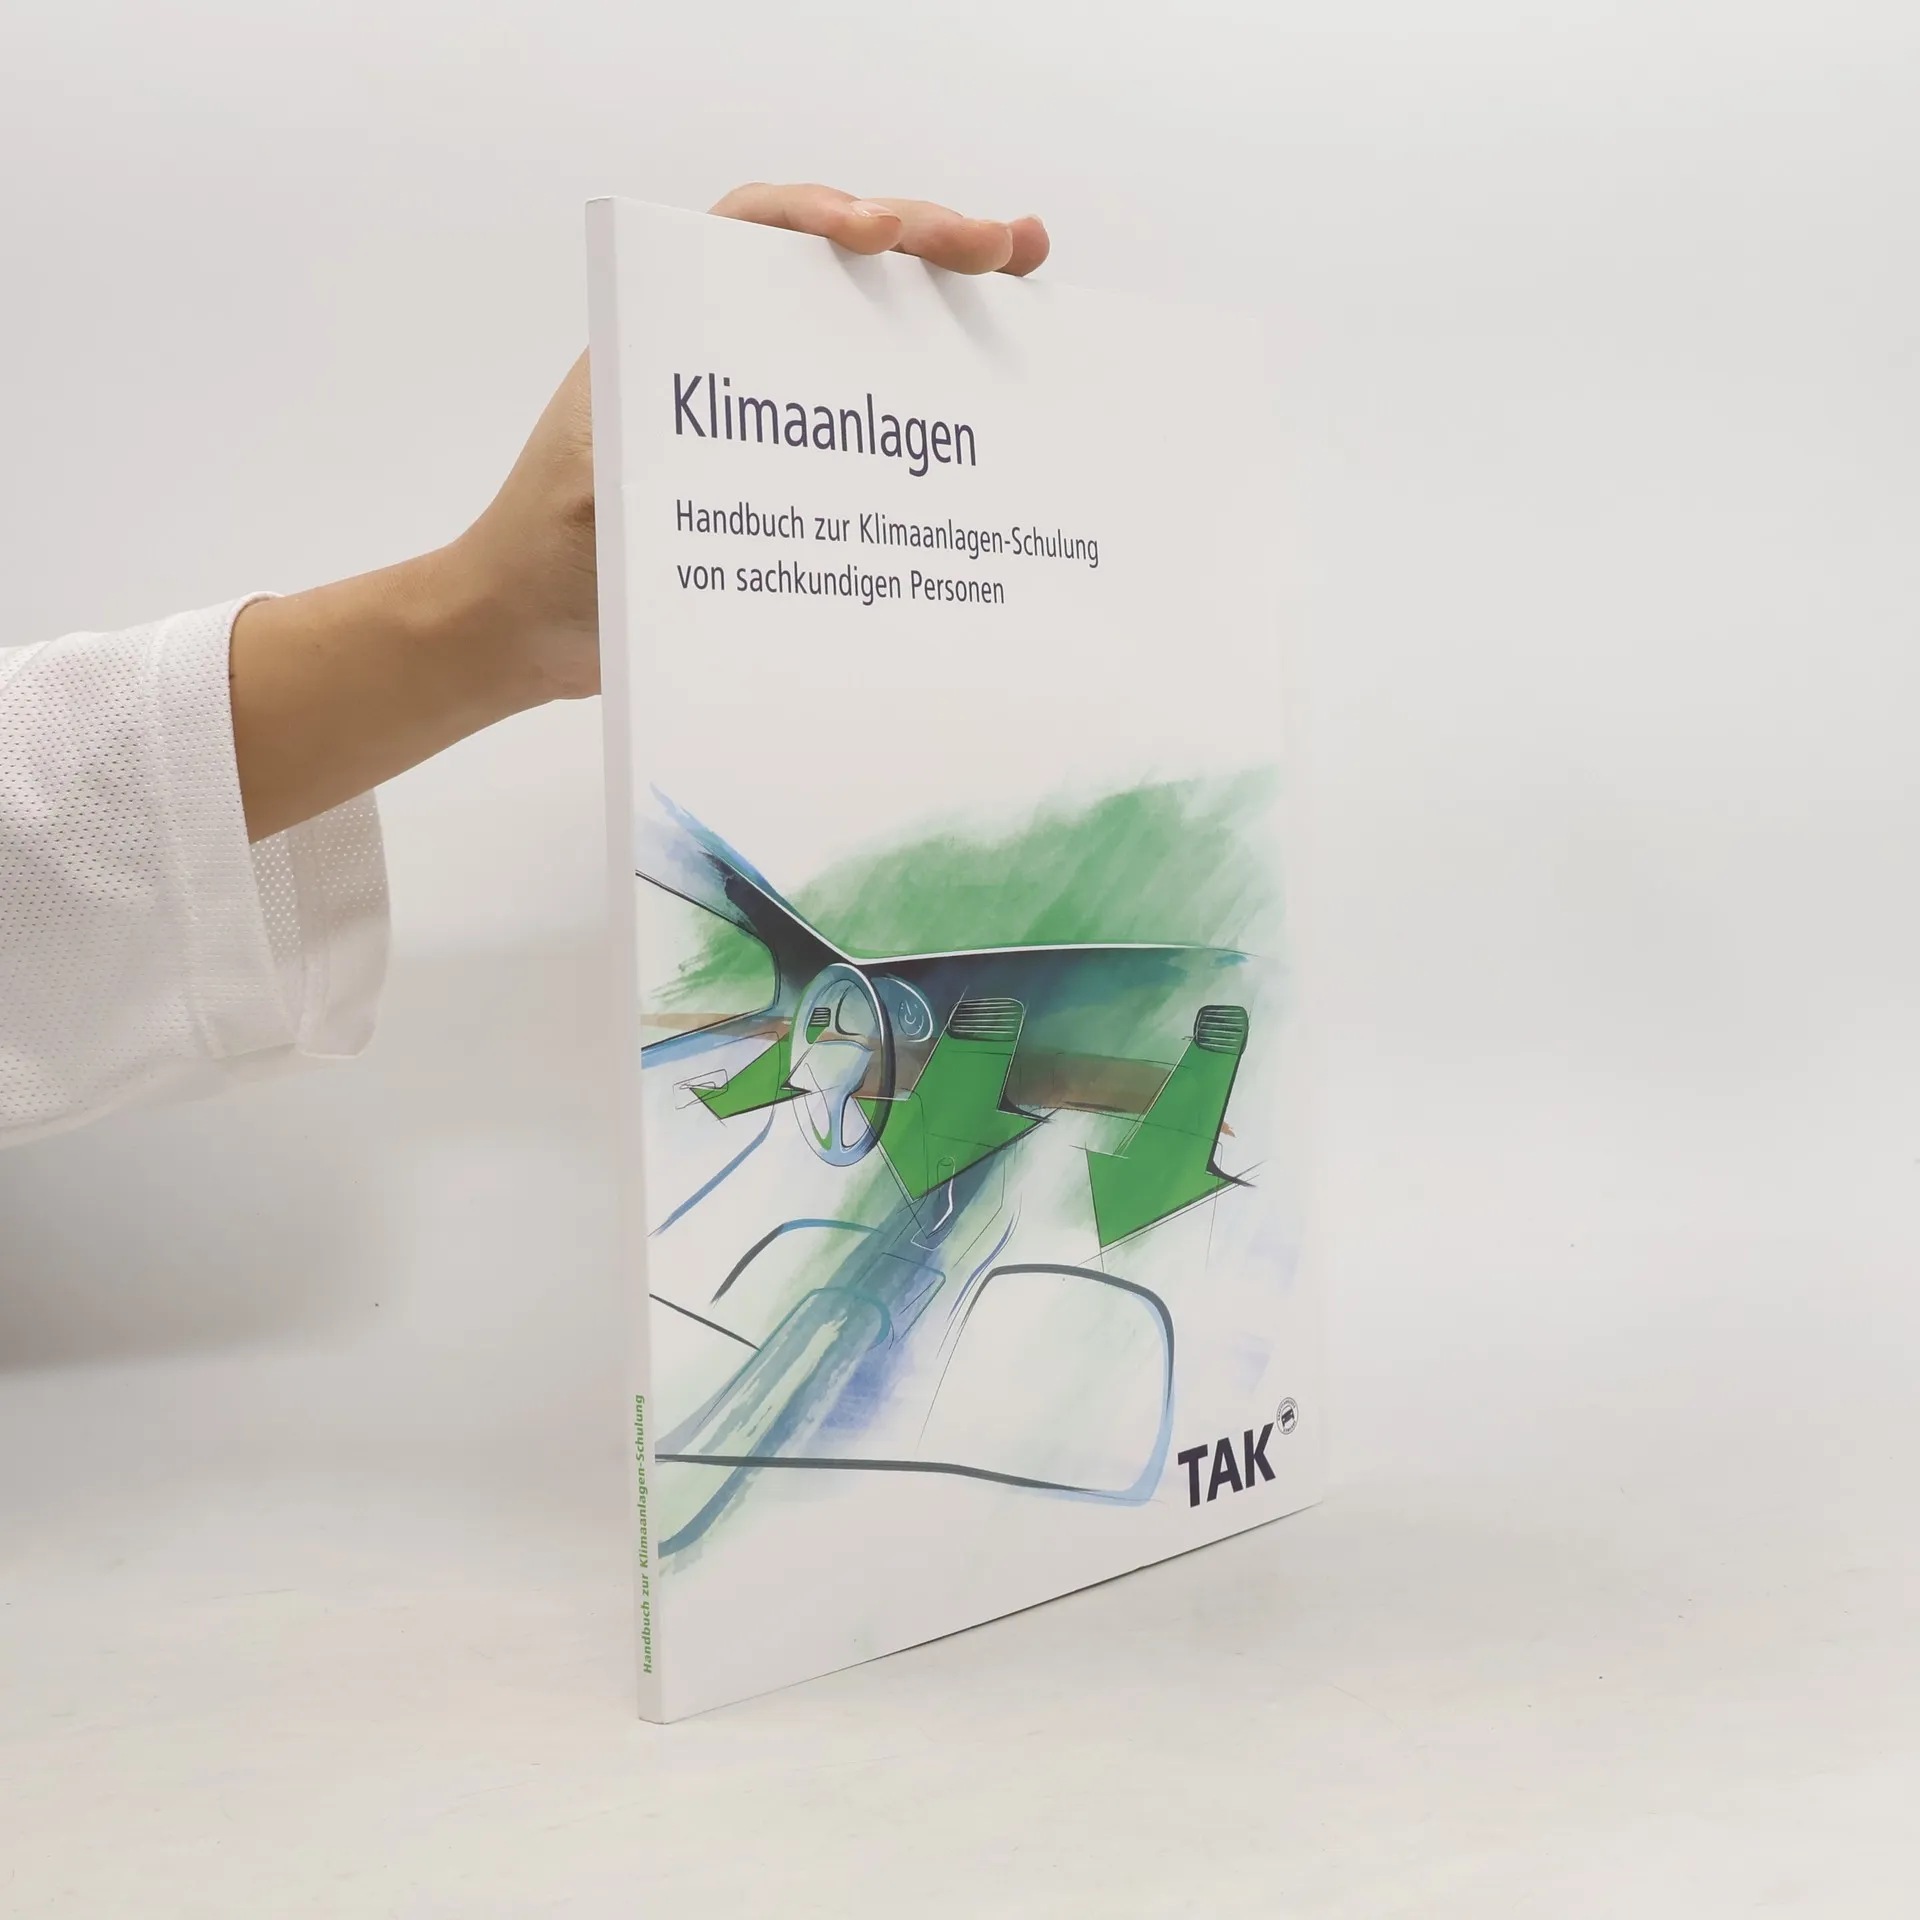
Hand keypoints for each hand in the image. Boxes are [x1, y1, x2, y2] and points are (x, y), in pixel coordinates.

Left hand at [453, 186, 1049, 705]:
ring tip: (1027, 285)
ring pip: (862, 331)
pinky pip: (867, 419)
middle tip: (1009, 249)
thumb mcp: (593, 504)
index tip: (881, 234)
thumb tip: (737, 463)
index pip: (752, 229)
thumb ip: (651, 471)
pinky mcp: (786, 469)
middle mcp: (721, 352)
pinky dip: (928, 399)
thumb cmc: (544, 562)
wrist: (527, 634)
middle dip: (924, 241)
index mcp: (665, 333)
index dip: (821, 214)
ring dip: (944, 303)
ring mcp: (761, 409)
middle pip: (832, 266)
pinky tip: (990, 402)